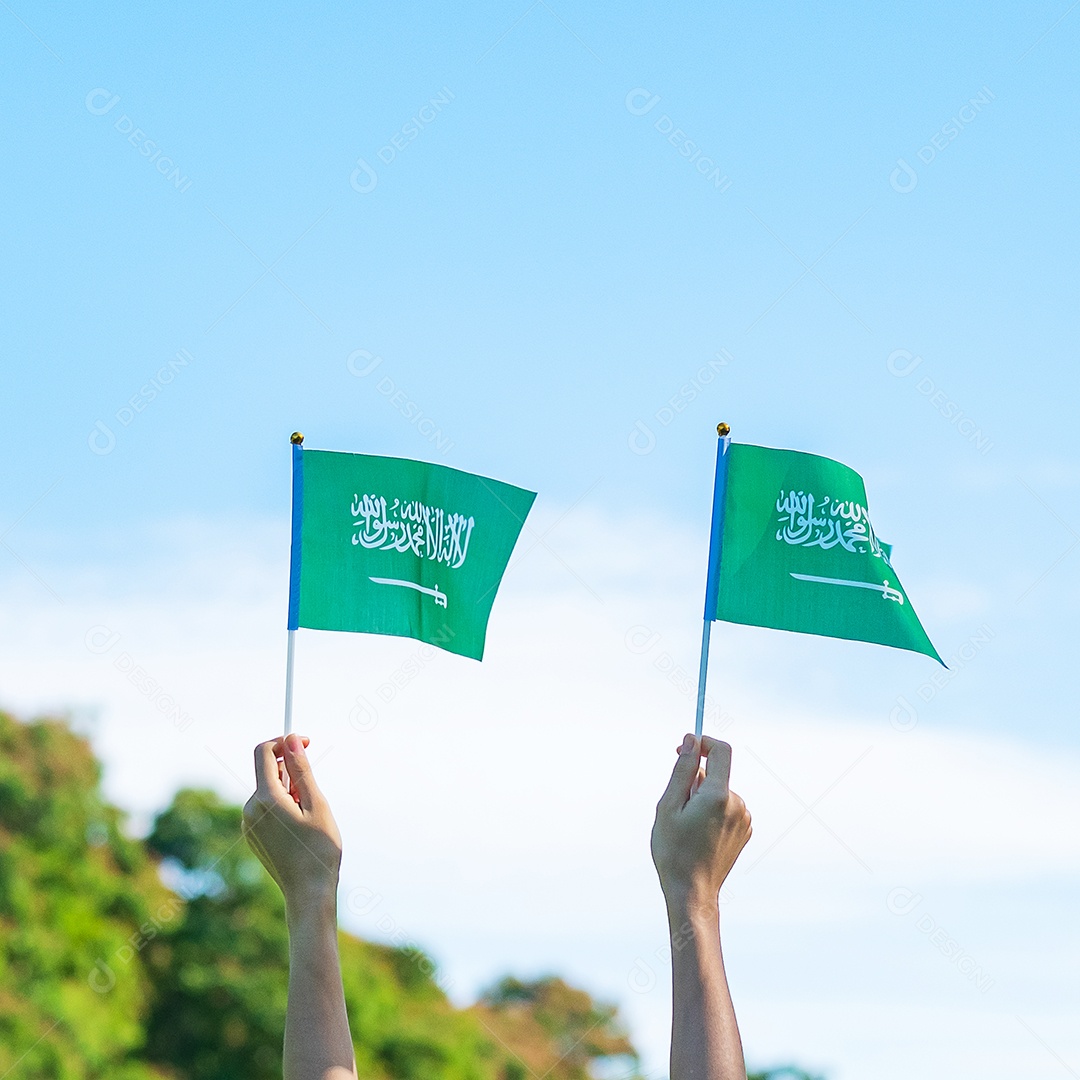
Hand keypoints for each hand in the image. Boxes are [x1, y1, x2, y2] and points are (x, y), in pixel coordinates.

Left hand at [242, 734, 342, 908]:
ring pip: (269, 791)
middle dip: (292, 774)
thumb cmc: (319, 848)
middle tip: (313, 797)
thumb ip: (302, 769)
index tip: (305, 742)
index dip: (284, 741)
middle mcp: (250, 809)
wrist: (308, 893)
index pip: (264, 752)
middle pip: (269, 773)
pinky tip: (298, 830)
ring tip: (308, 818)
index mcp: (265, 799)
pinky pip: (265, 809)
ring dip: (289, 792)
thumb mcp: (316, 803)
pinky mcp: (251, 836)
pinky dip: (282, 807)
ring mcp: (248, 825)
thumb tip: (292, 739)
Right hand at [651, 734, 750, 910]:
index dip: (702, 742)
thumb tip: (691, 740)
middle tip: (676, 807)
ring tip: (687, 826)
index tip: (684, 747)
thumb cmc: (674, 851)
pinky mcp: (745, 831)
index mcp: (718, 796)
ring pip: (719, 791)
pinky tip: (700, 835)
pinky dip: (712, 811)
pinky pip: (726, 808)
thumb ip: (682, 770)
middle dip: (695, 780)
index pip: (720, 751)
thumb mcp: (668, 806)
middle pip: (716, 773)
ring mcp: (744, 819)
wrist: (692, 893)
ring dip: (702, 798)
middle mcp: (737, 804)